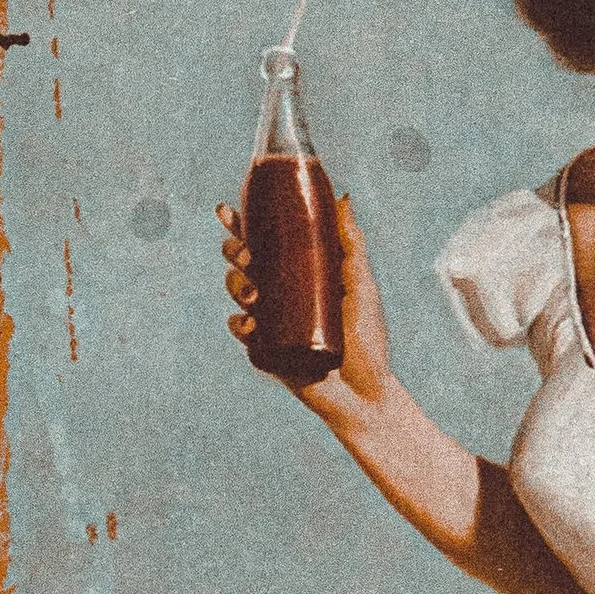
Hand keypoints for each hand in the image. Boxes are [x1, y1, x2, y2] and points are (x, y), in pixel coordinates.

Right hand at [219, 193, 394, 423]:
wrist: (366, 394)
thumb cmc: (368, 341)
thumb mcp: (361, 287)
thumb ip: (351, 245)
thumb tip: (342, 199)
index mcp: (298, 273)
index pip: (265, 242)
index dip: (241, 224)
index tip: (227, 210)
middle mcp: (280, 293)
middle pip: (243, 262)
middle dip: (234, 250)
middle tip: (246, 255)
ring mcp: (270, 321)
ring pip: (237, 291)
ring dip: (235, 284)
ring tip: (254, 293)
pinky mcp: (264, 350)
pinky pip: (241, 331)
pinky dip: (239, 324)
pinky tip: (249, 324)